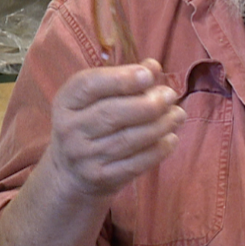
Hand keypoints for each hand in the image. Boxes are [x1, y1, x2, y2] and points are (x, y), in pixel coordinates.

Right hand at [45, 59, 185, 199]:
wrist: (72, 172)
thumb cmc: (91, 122)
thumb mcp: (97, 98)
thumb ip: (124, 80)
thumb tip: (152, 67)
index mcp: (66, 102)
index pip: (89, 85)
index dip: (121, 78)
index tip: (149, 74)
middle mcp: (70, 130)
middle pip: (112, 113)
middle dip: (148, 103)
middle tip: (170, 95)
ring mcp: (84, 157)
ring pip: (128, 139)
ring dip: (160, 125)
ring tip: (178, 114)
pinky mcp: (101, 177)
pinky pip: (135, 163)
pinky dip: (158, 149)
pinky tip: (171, 138)